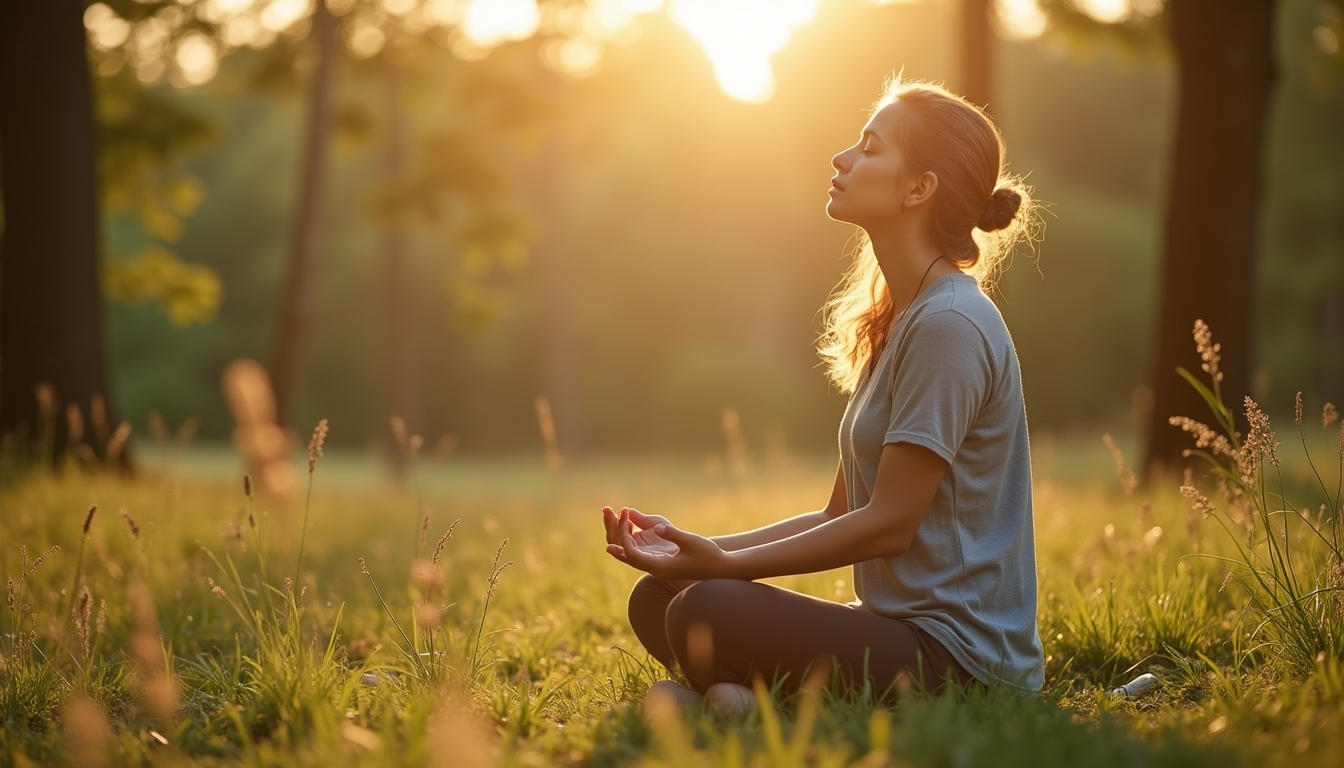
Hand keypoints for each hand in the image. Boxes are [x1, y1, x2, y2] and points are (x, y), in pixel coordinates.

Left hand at [606, 510, 730, 580]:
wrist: (720, 568)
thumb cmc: (708, 555)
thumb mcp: (692, 542)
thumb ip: (673, 534)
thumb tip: (656, 527)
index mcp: (660, 567)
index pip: (631, 553)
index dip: (624, 533)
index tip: (625, 514)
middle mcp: (654, 569)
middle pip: (625, 554)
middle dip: (615, 533)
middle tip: (608, 511)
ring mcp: (656, 567)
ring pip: (630, 553)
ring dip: (621, 535)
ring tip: (615, 515)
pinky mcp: (661, 562)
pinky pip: (639, 551)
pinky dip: (631, 538)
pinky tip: (631, 523)